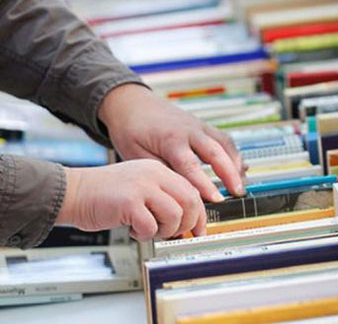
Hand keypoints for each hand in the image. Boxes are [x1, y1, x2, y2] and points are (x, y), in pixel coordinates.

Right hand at [57, 160, 206, 239]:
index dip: (199, 215)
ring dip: (165, 231)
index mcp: (159, 170)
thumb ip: (163, 197)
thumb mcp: (140, 186)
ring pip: (175, 215)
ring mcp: (142, 187)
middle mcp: (154, 174)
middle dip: (187, 225)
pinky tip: (132, 230)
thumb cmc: (104, 195)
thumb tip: (186, 222)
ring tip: (148, 230)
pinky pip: (151, 226)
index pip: (192, 191)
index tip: (198, 230)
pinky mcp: (128, 202)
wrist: (71, 192)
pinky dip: (144, 235)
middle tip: (174, 234)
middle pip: (190, 202)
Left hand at [98, 84, 245, 202]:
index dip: (205, 184)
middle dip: (230, 174)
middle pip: (216, 152)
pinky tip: (240, 169)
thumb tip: (179, 188)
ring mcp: (199, 126)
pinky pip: (224, 140)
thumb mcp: (136, 154)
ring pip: (225, 144)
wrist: (131, 102)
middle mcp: (189, 130)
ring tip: (242, 184)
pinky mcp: (203, 126)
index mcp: (171, 139)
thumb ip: (160, 171)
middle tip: (239, 193)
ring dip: (236, 164)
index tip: (216, 199)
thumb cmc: (130, 129)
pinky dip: (233, 154)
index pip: (191, 166)